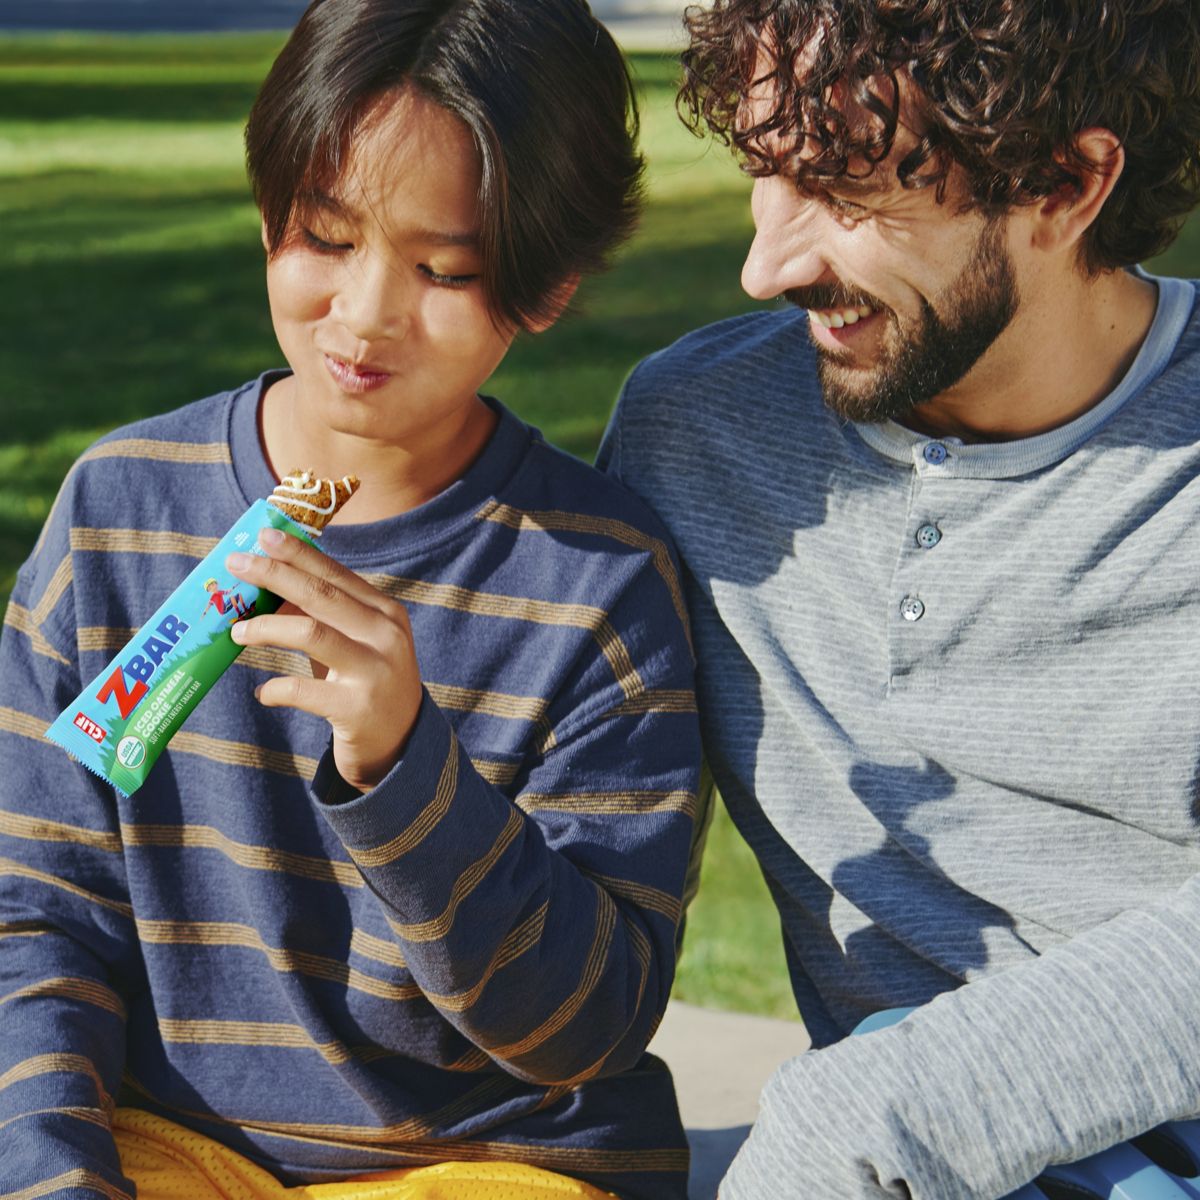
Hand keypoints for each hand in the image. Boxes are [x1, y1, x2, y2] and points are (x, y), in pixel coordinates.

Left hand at [226, 526, 422, 792]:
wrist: (402, 744)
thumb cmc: (368, 684)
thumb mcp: (356, 643)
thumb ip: (323, 615)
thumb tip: (269, 587)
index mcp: (386, 612)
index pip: (335, 574)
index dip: (297, 553)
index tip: (263, 535)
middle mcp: (385, 635)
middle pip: (321, 594)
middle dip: (275, 574)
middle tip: (236, 564)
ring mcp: (374, 671)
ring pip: (311, 633)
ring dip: (265, 628)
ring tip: (236, 632)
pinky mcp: (356, 708)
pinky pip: (302, 690)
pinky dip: (274, 689)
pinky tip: (262, 693)